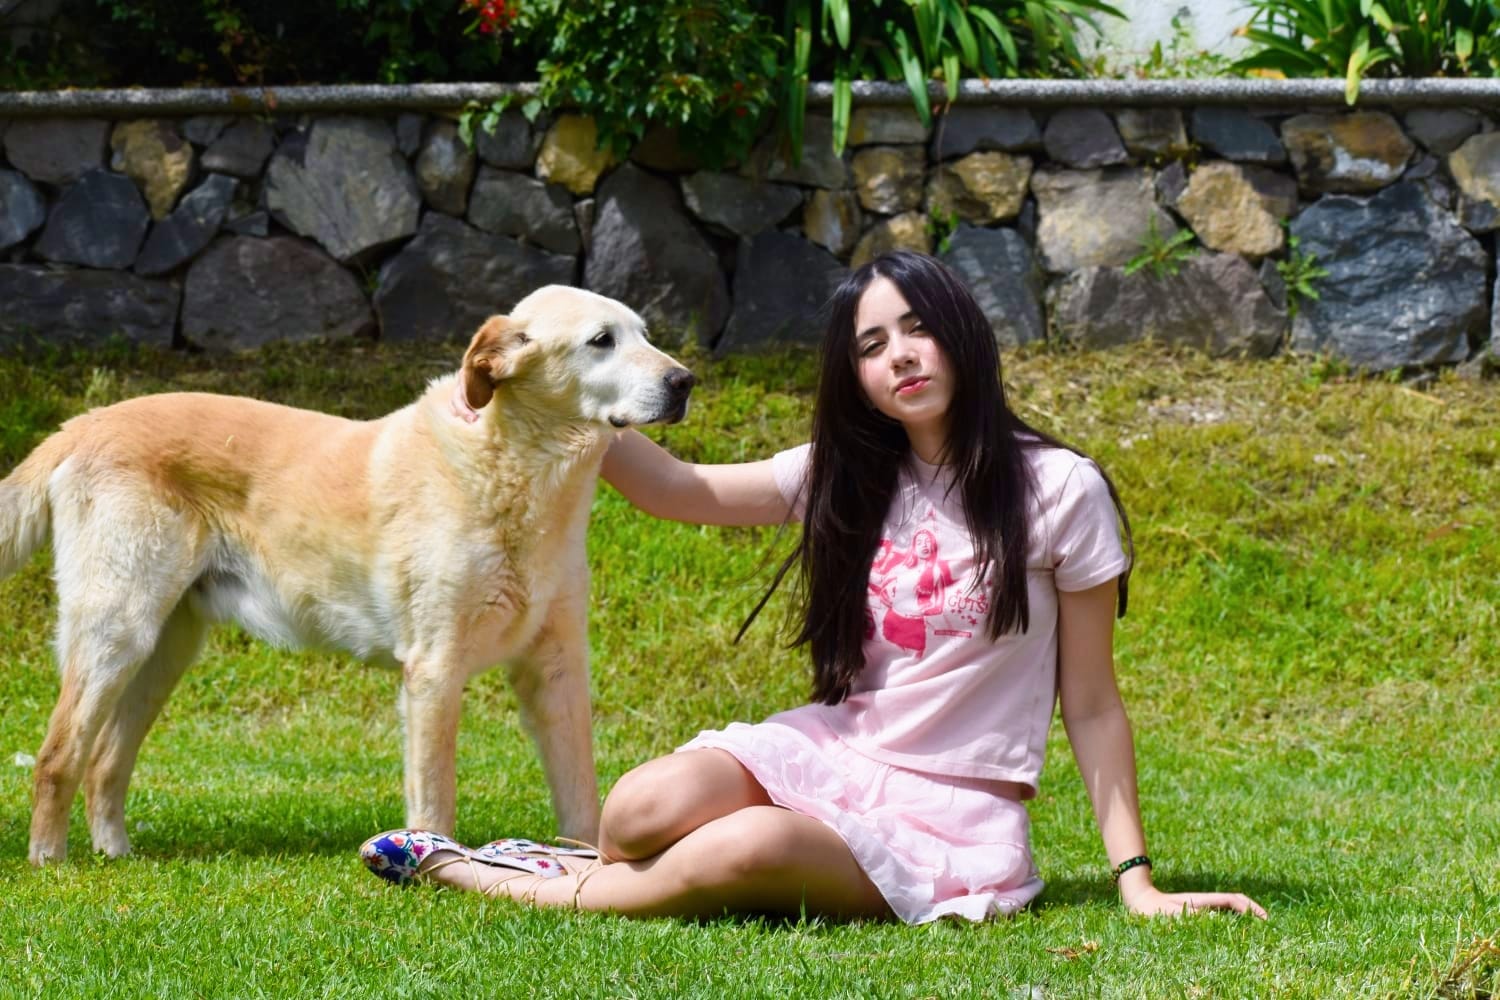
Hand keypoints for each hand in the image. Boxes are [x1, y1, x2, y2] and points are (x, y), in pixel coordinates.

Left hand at [1123, 885, 1267, 919]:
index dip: (1250, 907)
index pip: (1232, 900)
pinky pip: (1220, 918)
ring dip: (1245, 917)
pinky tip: (1239, 935)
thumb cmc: (1153, 909)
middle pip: (1236, 903)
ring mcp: (1203, 907)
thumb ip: (1188, 916)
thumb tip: (1210, 918)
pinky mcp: (1198, 914)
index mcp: (1202, 900)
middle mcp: (1205, 902)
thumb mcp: (1170, 913)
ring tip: (1261, 932)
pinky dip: (1233, 923)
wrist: (1139, 901)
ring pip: (1230, 910)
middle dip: (1253, 911)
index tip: (1264, 918)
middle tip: (1269, 926)